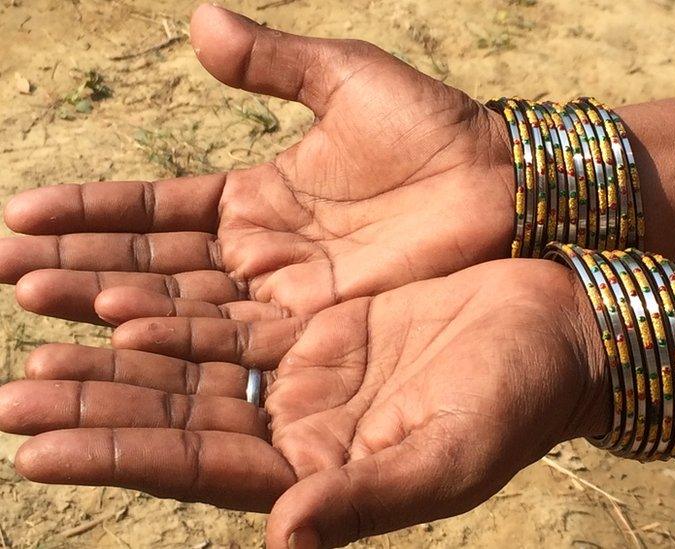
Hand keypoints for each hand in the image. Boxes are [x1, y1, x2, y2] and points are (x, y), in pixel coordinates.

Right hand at [0, 4, 513, 324]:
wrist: (506, 183)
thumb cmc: (434, 128)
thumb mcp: (346, 80)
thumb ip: (273, 61)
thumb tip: (196, 19)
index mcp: (255, 197)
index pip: (155, 211)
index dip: (91, 214)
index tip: (18, 214)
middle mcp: (260, 254)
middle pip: (155, 267)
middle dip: (80, 271)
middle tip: (6, 274)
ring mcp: (288, 296)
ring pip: (186, 309)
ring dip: (114, 310)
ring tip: (38, 307)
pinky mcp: (323, 328)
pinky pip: (241, 336)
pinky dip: (184, 336)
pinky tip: (122, 333)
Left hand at [0, 260, 607, 546]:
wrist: (557, 327)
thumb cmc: (519, 401)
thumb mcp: (450, 458)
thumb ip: (365, 502)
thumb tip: (282, 543)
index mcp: (324, 476)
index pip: (202, 471)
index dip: (120, 457)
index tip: (34, 447)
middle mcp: (303, 432)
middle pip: (180, 420)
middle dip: (97, 408)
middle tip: (10, 396)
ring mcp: (308, 378)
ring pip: (194, 370)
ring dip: (120, 360)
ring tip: (38, 344)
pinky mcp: (322, 328)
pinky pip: (231, 322)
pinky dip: (177, 313)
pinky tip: (122, 301)